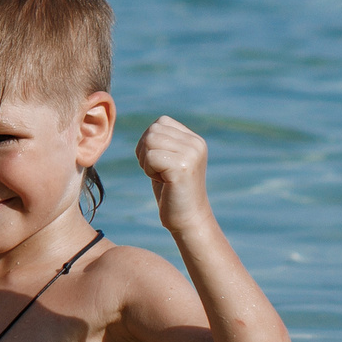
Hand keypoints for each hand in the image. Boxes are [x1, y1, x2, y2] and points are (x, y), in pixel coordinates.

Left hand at [136, 114, 214, 232]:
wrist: (187, 219)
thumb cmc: (172, 191)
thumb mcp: (168, 160)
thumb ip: (162, 142)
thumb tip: (150, 129)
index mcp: (194, 139)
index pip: (160, 122)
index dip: (149, 142)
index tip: (159, 162)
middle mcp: (196, 143)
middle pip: (152, 131)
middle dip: (145, 152)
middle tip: (159, 171)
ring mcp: (191, 154)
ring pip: (149, 141)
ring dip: (146, 162)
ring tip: (162, 176)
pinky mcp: (183, 166)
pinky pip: (150, 157)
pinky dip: (149, 171)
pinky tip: (163, 182)